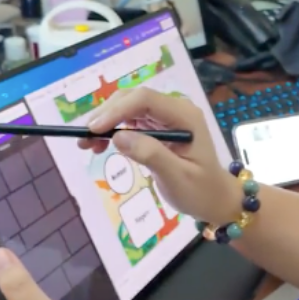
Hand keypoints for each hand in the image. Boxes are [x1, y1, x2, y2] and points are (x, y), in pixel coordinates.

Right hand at [77, 87, 237, 224]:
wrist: (215, 200)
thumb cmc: (200, 191)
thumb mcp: (177, 177)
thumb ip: (151, 155)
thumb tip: (118, 137)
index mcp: (185, 116)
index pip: (145, 99)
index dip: (117, 111)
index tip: (94, 129)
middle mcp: (176, 110)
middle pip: (133, 99)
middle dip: (106, 115)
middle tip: (83, 138)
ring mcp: (167, 118)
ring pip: (128, 108)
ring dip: (105, 122)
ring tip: (87, 144)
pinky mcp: (159, 128)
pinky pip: (131, 121)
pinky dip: (112, 130)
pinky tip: (99, 145)